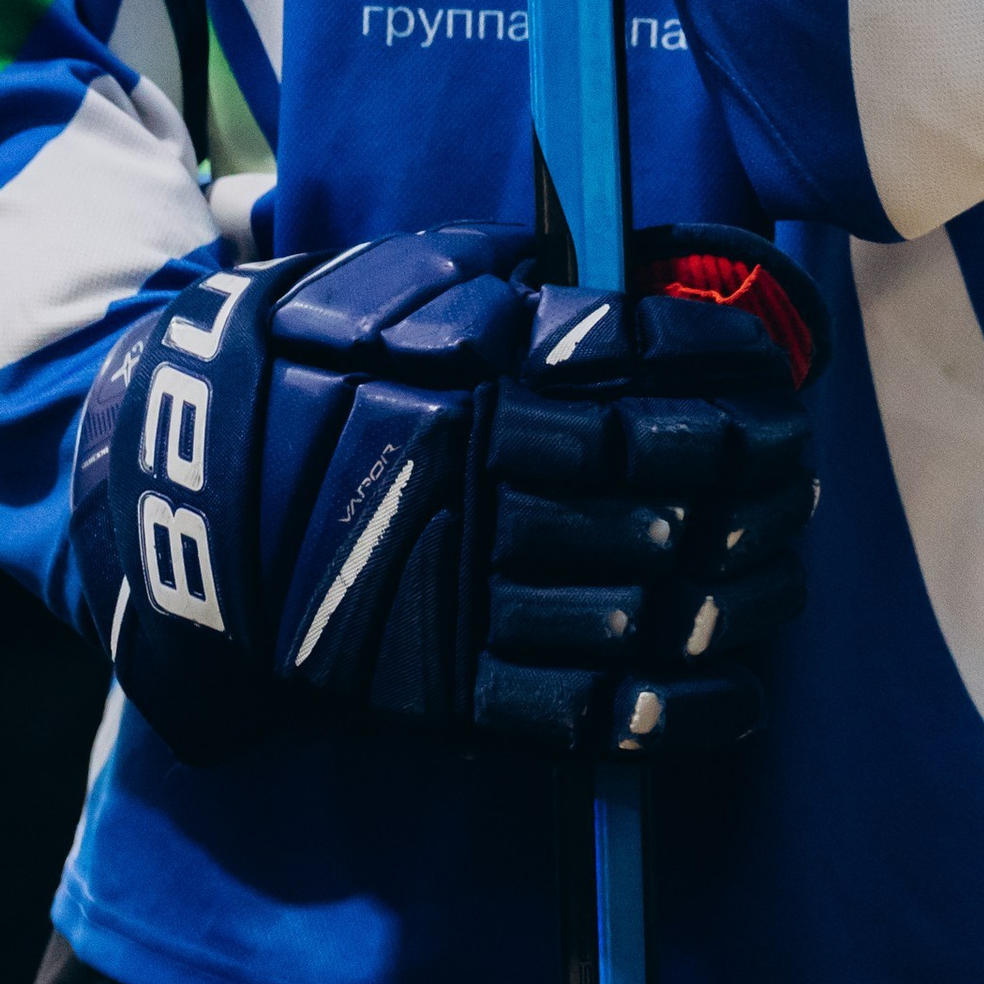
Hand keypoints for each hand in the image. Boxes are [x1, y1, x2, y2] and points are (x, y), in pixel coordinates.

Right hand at [71, 221, 827, 763]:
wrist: (184, 493)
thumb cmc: (321, 362)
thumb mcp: (413, 279)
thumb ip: (532, 277)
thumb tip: (666, 269)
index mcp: (472, 370)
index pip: (639, 364)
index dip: (726, 368)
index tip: (778, 374)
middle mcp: (476, 479)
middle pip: (661, 483)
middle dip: (755, 478)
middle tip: (799, 470)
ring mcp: (461, 591)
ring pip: (641, 597)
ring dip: (737, 585)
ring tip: (785, 564)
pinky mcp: (443, 689)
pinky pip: (582, 714)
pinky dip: (677, 710)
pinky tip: (741, 688)